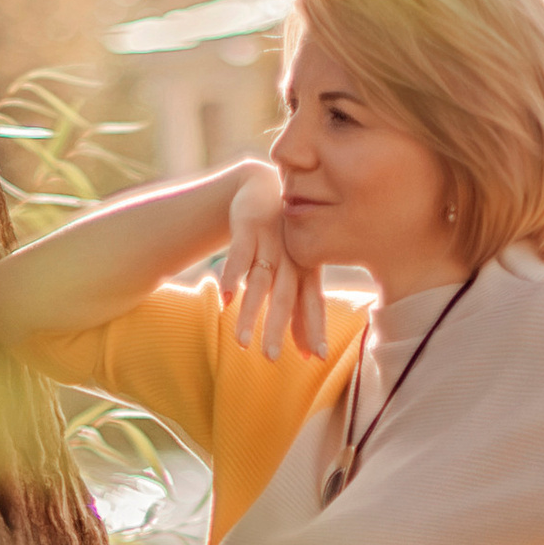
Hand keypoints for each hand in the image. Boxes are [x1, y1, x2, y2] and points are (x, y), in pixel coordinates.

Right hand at [219, 160, 328, 361]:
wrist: (264, 186)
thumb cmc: (283, 240)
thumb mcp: (295, 271)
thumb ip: (299, 312)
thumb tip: (311, 357)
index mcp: (306, 268)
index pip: (312, 302)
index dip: (313, 328)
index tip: (317, 358)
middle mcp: (291, 257)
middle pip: (285, 297)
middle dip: (279, 328)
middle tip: (271, 358)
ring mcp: (270, 241)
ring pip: (260, 281)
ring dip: (251, 312)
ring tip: (241, 341)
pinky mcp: (248, 226)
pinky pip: (240, 254)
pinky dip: (233, 276)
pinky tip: (226, 299)